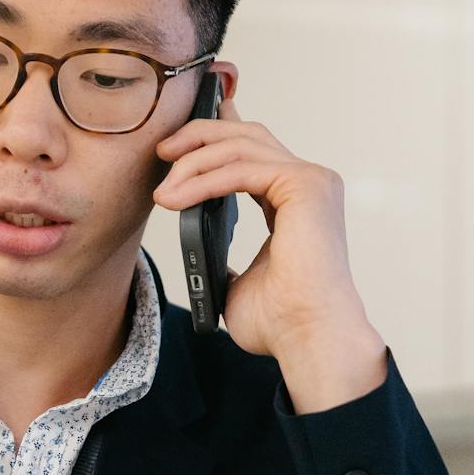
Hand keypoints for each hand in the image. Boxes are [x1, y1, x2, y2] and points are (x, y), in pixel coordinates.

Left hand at [154, 96, 387, 411]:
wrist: (308, 339)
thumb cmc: (282, 322)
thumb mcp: (238, 284)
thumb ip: (225, 263)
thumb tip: (204, 263)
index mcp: (296, 201)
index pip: (253, 151)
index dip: (215, 136)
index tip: (175, 144)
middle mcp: (309, 183)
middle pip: (247, 135)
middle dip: (199, 136)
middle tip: (162, 152)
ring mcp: (311, 181)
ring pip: (240, 147)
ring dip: (194, 162)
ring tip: (163, 190)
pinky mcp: (306, 186)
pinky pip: (241, 169)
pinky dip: (203, 181)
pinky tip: (176, 198)